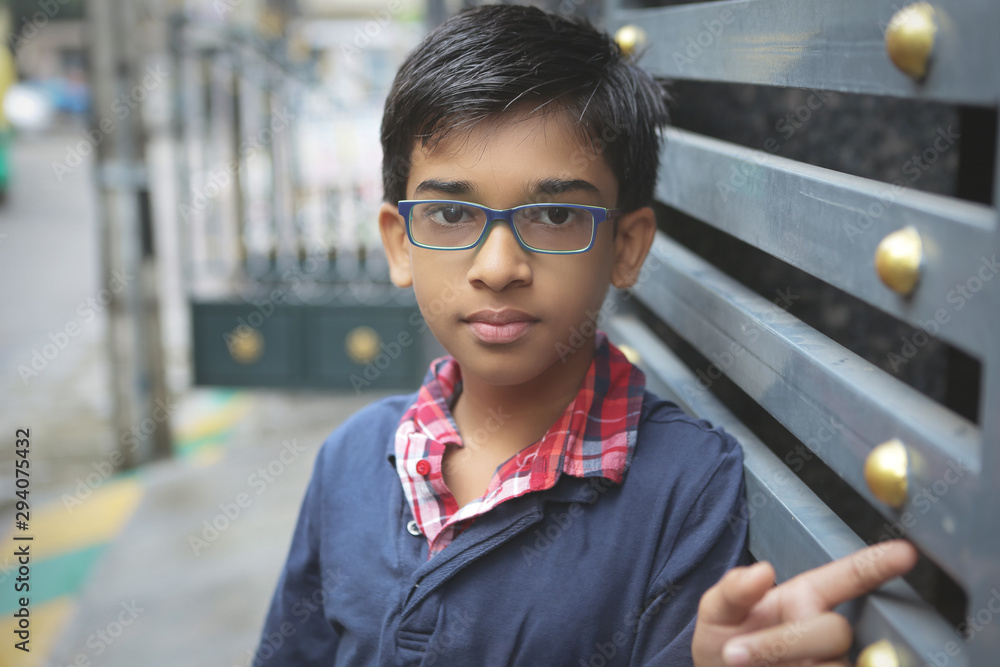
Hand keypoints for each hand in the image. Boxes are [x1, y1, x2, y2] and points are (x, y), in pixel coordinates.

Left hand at [692, 539, 918, 666]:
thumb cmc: (723, 645)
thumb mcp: (716, 614)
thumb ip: (733, 590)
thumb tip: (762, 570)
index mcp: (804, 598)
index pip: (848, 578)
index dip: (876, 565)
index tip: (906, 552)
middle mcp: (824, 631)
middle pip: (835, 631)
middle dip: (783, 642)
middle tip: (734, 654)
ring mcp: (831, 664)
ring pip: (834, 665)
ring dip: (783, 664)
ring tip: (741, 666)